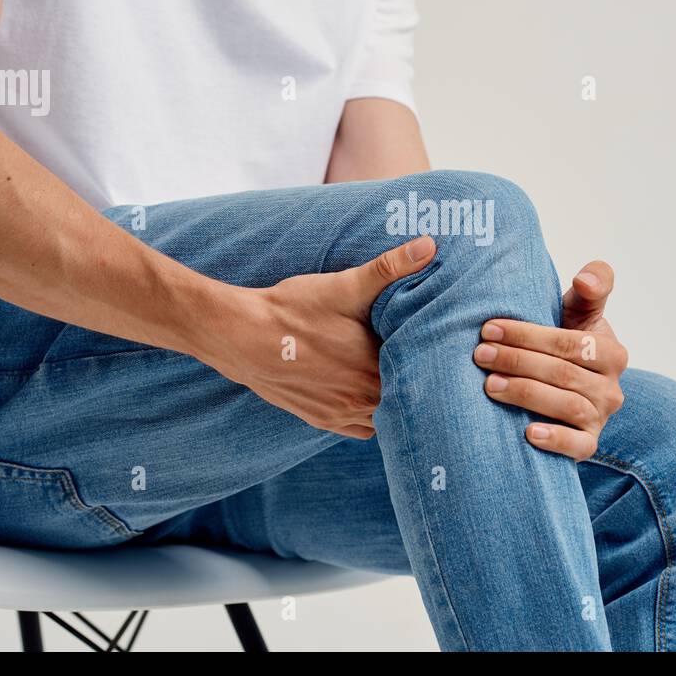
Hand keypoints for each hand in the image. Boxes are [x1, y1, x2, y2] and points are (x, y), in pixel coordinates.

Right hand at [204, 236, 436, 438]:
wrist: (241, 337)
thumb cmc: (293, 310)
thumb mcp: (343, 285)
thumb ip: (389, 268)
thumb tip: (429, 246)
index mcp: (375, 370)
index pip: (423, 375)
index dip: (431, 361)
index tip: (434, 344)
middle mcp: (362, 400)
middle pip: (407, 400)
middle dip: (415, 381)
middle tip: (422, 359)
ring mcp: (341, 415)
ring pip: (385, 419)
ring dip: (392, 402)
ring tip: (395, 376)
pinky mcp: (321, 420)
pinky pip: (361, 429)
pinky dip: (368, 415)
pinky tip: (365, 391)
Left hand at [474, 261, 628, 459]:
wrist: (569, 388)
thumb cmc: (566, 342)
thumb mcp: (579, 311)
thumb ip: (591, 286)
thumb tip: (585, 278)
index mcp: (611, 351)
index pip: (570, 342)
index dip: (528, 335)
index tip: (489, 328)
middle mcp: (612, 387)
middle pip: (563, 372)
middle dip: (517, 361)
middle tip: (480, 355)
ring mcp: (601, 417)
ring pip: (567, 405)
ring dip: (526, 394)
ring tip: (489, 385)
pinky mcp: (589, 443)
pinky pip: (579, 446)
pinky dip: (555, 440)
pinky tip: (528, 433)